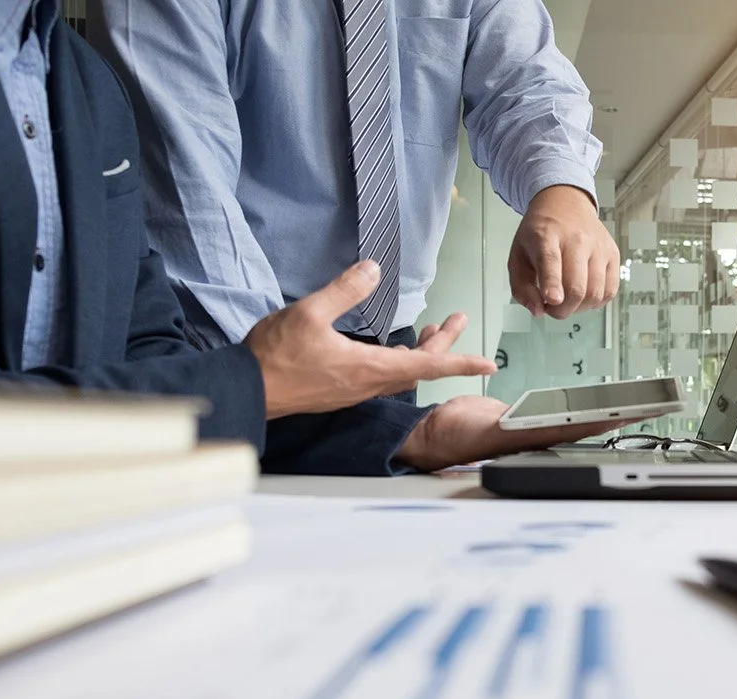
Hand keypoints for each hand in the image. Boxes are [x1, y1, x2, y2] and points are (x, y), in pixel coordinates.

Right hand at [243, 262, 495, 418]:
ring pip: (400, 373)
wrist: (248, 390)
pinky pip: (382, 377)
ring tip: (434, 330)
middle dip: (443, 344)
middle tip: (457, 319)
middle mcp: (368, 383)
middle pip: (418, 367)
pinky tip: (393, 350)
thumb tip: (374, 269)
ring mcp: (354, 390)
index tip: (487, 364)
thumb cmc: (275, 355)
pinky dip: (398, 361)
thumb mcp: (309, 313)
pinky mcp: (341, 391)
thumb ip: (345, 290)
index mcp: (368, 367)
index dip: (459, 361)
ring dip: (421, 353)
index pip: (426, 365)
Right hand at [394, 395, 629, 472]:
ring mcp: (534, 428)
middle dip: (620, 416)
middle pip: (588, 423)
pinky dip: (581, 408)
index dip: (611, 420)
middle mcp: (540, 436)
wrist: (434, 433)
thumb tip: (548, 425)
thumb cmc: (455, 438)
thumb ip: (518, 429)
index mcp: (535, 439)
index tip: (639, 413)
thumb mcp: (490, 431)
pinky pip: (559, 413)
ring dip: (606, 412)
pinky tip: (597, 406)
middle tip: (652, 406)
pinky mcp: (525, 419)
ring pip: (578, 418)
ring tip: (635, 404)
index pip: (583, 428)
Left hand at [508, 185, 619, 319]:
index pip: (551, 261)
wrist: (565, 204)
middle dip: (562, 310)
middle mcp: (577, 239)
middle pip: (576, 287)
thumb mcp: (518, 256)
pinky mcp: (613, 254)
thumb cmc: (540, 233)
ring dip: (579, 308)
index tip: (552, 300)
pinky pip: (610, 291)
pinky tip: (583, 296)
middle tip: (552, 308)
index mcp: (546, 236)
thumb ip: (522, 288)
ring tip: (567, 301)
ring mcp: (598, 247)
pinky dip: (596, 302)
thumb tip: (538, 311)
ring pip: (595, 293)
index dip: (552, 284)